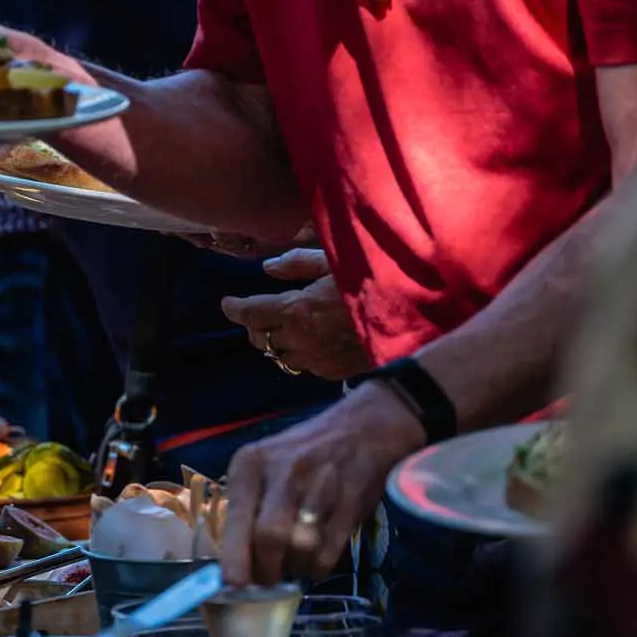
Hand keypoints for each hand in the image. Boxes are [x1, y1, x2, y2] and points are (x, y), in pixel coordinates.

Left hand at [218, 249, 372, 380]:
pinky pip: (305, 366)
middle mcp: (300, 340)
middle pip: (261, 339)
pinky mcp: (333, 373)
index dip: (234, 308)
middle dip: (254, 327)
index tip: (227, 303)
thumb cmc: (370, 283)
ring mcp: (316, 360)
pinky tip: (309, 343)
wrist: (408, 320)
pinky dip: (300, 355)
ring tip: (280, 331)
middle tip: (255, 315)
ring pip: (280, 358)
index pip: (251, 313)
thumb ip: (297, 265)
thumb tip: (268, 269)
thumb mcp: (333, 262)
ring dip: (275, 344)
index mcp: (295, 310)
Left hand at [222, 383, 425, 584]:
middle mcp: (284, 472)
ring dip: (294, 567)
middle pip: (269, 537)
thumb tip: (236, 563)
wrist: (362, 428)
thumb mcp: (265, 467)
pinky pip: (328, 551)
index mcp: (252, 464)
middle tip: (267, 582)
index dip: (235, 558)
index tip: (233, 586)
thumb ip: (249, 508)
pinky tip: (314, 562)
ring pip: (300, 547)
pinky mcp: (352, 502)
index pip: (238, 518)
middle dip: (266, 569)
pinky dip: (317, 568)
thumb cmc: (303, 455)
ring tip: (292, 565)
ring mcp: (321, 485)